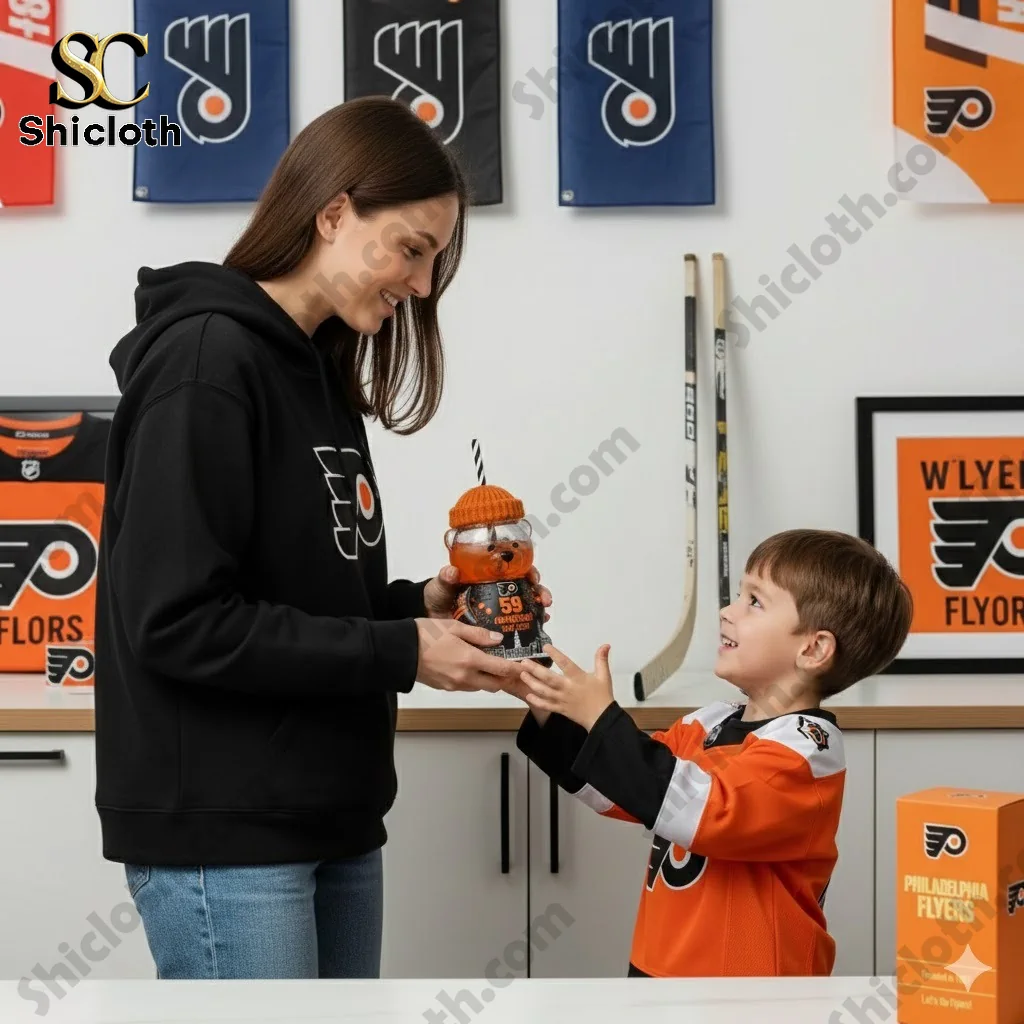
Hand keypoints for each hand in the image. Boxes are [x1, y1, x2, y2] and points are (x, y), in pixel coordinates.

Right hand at [414, 618, 525, 692]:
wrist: (400, 650)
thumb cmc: (425, 634)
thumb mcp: (454, 627)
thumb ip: (479, 635)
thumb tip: (498, 640)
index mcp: (470, 660)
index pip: (502, 670)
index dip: (517, 669)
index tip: (526, 667)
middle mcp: (465, 677)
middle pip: (494, 684)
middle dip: (504, 677)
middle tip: (510, 666)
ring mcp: (454, 685)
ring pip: (480, 686)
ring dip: (488, 679)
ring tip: (489, 664)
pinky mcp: (444, 688)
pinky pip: (466, 686)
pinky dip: (473, 679)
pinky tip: (469, 666)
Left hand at [423, 565, 552, 621]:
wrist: (432, 617)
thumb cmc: (439, 595)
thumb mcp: (442, 584)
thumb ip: (446, 578)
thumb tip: (452, 572)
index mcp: (490, 578)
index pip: (516, 570)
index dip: (529, 572)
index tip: (533, 578)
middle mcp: (499, 593)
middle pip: (527, 589)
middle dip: (541, 592)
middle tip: (544, 599)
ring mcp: (499, 611)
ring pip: (527, 608)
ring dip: (539, 610)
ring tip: (544, 615)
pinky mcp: (496, 629)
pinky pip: (516, 628)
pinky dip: (529, 629)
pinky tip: (537, 631)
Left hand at [518, 644, 614, 730]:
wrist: (602, 718)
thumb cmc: (602, 696)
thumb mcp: (604, 676)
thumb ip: (601, 659)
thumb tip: (605, 645)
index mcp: (578, 678)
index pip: (565, 663)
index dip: (555, 654)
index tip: (545, 646)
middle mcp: (567, 688)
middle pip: (549, 678)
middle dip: (535, 670)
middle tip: (524, 662)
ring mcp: (562, 699)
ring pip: (544, 691)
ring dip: (532, 683)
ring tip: (522, 675)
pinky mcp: (560, 709)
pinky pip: (546, 705)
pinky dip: (536, 701)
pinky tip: (528, 695)